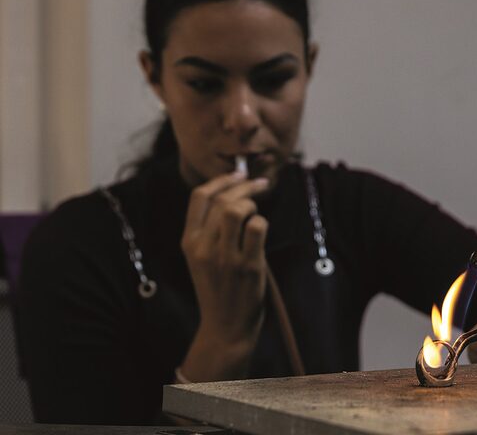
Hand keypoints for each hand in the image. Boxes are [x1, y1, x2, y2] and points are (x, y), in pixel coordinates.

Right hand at [178, 171, 270, 381]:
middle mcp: (203, 247)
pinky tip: (261, 232)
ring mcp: (224, 257)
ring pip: (237, 210)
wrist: (224, 327)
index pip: (199, 196)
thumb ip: (210, 230)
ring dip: (252, 204)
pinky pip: (257, 227)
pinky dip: (263, 222)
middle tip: (261, 185)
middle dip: (246, 186)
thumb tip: (233, 195)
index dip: (222, 180)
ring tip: (257, 213)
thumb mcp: (202, 258)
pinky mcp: (247, 266)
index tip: (239, 174)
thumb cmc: (219, 288)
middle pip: (223, 199)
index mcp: (189, 241)